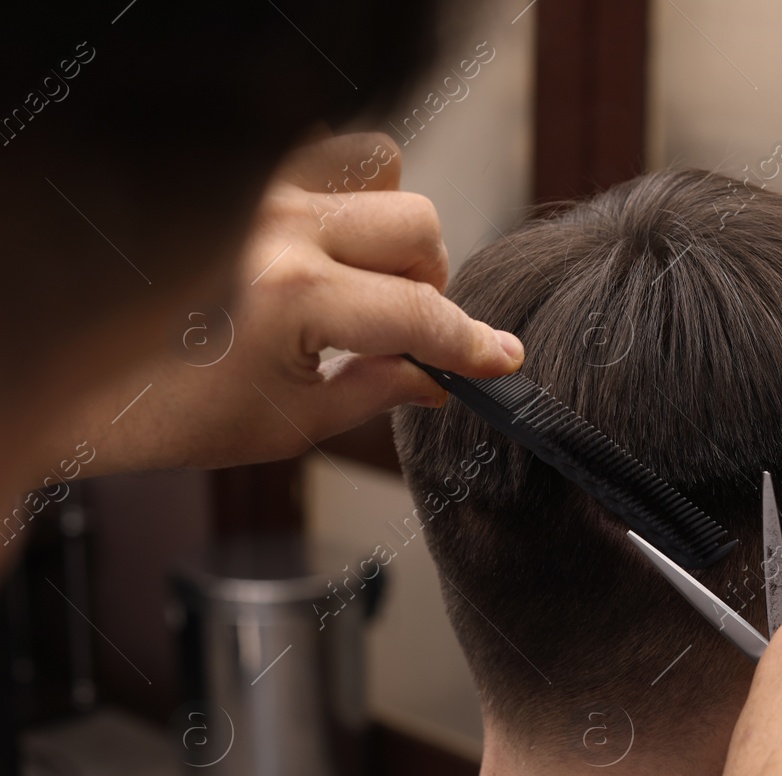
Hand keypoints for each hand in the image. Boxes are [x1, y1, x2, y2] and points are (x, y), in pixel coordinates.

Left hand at [81, 131, 523, 474]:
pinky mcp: (232, 178)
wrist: (81, 388)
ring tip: (361, 275)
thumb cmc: (170, 413)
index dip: (472, 344)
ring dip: (389, 225)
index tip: (503, 359)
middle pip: (415, 227)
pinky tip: (322, 243)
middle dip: (427, 284)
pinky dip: (341, 189)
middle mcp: (273, 226)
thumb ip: (380, 389)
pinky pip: (318, 149)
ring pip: (376, 165)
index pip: (419, 313)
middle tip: (401, 327)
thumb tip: (441, 378)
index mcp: (290, 295)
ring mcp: (249, 190)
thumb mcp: (291, 423)